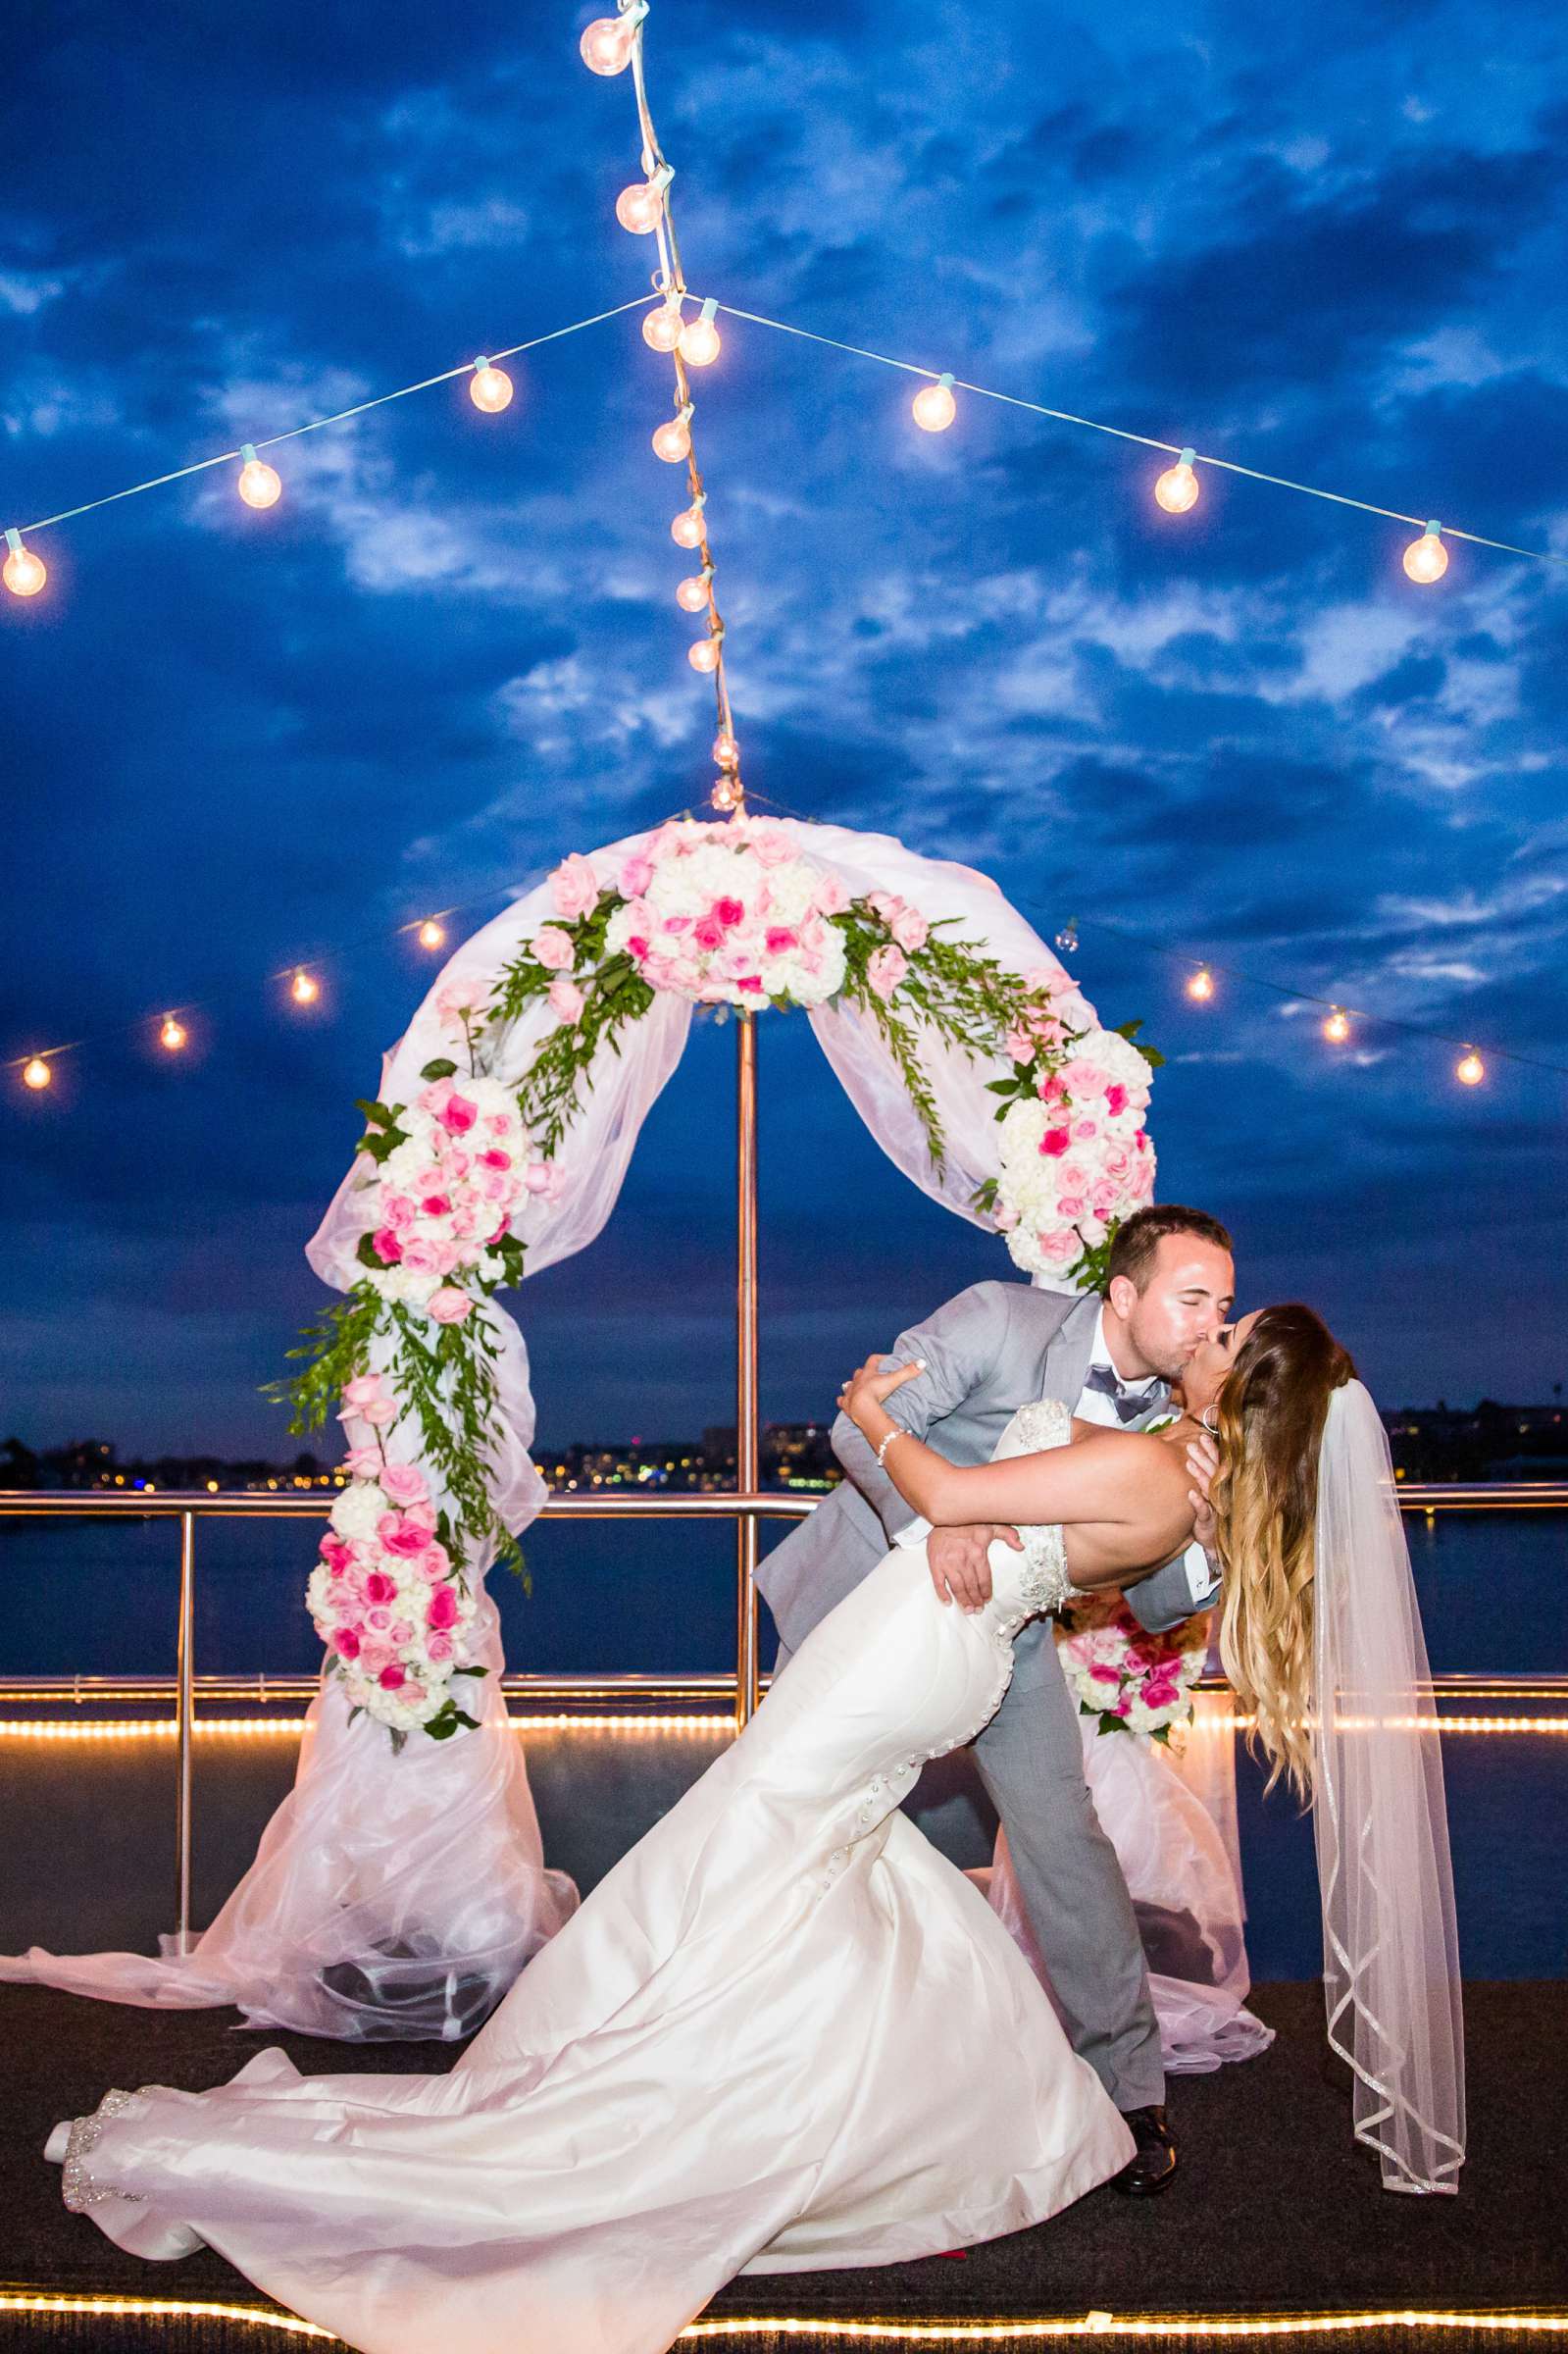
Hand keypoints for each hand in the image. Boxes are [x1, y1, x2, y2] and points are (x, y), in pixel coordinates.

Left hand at [836, 1353, 925, 1430]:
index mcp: (868, 1373)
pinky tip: (842, 1401)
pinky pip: (841, 1401)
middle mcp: (857, 1381)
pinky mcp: (845, 1404)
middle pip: (859, 1372)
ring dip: (852, 1385)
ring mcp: (849, 1392)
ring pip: (848, 1385)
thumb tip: (923, 1362)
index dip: (880, 1358)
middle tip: (871, 1375)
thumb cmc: (876, 1392)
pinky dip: (842, 1400)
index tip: (886, 1359)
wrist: (861, 1407)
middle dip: (864, 1372)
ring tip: (855, 1387)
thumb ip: (908, 1372)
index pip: (873, 1360)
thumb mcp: (894, 1380)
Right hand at [926, 1522, 1022, 1613]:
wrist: (944, 1512)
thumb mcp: (992, 1524)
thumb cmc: (968, 1519)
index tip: (987, 1599)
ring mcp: (948, 1563)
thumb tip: (1020, 1546)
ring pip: (957, 1587)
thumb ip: (1008, 1535)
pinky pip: (939, 1582)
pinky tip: (947, 1602)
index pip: (984, 1578)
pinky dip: (942, 1594)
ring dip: (963, 1600)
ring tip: (968, 1610)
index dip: (986, 1591)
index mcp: (978, 1553)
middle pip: (971, 1586)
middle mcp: (963, 1560)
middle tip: (978, 1610)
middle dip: (975, 1600)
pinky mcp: (935, 1562)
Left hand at [1185, 1430, 1219, 1552]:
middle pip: (1214, 1473)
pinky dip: (1198, 1502)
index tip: (1204, 1437)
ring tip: (1189, 1463)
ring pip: (1209, 1489)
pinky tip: (1190, 1494)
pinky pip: (1204, 1510)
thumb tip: (1197, 1455)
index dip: (1212, 1450)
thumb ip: (1207, 1476)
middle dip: (1204, 1458)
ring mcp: (1217, 1507)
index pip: (1219, 1464)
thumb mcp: (1211, 1495)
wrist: (1219, 1544)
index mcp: (1224, 1486)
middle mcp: (1223, 1494)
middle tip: (1192, 1445)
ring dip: (1200, 1475)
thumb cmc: (1213, 1514)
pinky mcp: (1208, 1521)